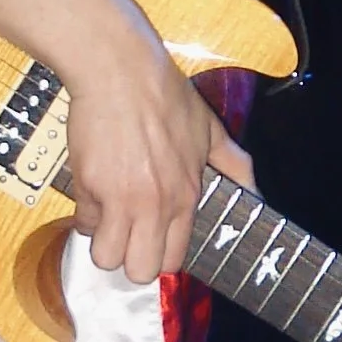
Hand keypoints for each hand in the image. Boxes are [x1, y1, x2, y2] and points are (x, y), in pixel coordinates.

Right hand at [64, 6, 242, 283]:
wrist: (121, 70)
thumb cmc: (165, 96)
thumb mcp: (210, 130)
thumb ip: (234, 165)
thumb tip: (258, 192)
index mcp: (186, 196)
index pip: (174, 260)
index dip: (160, 256)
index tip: (152, 240)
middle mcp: (156, 205)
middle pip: (140, 271)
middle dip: (130, 261)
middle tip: (127, 237)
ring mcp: (121, 199)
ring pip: (105, 258)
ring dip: (103, 244)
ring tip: (107, 218)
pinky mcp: (89, 185)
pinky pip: (83, 222)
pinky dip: (85, 213)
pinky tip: (93, 189)